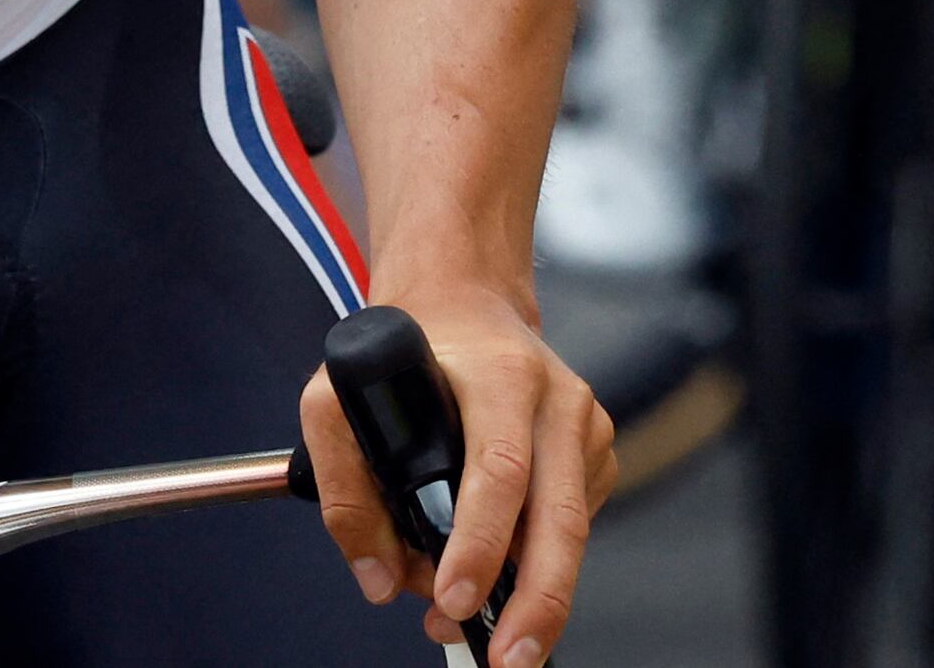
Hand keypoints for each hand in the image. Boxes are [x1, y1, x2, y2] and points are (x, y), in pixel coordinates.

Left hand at [302, 272, 612, 667]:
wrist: (467, 302)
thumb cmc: (409, 351)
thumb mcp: (337, 399)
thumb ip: (343, 489)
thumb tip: (380, 578)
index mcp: (500, 376)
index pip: (500, 470)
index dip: (482, 543)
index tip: (453, 598)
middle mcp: (557, 398)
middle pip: (561, 517)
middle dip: (537, 601)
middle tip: (508, 659)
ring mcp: (586, 424)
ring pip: (571, 531)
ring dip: (528, 593)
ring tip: (478, 633)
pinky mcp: (596, 450)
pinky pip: (572, 523)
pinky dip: (534, 559)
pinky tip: (498, 563)